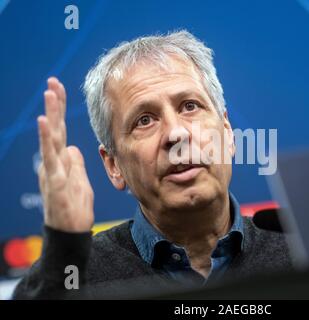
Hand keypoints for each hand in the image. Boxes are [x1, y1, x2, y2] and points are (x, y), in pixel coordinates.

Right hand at [37, 77, 93, 232]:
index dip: (60, 111)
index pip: (60, 130)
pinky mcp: (53, 180)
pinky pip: (50, 157)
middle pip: (54, 129)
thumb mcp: (79, 181)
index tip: (60, 89)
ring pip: (50, 138)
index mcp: (61, 160)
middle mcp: (54, 162)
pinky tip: (44, 122)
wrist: (71, 231)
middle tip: (53, 81)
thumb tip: (73, 148)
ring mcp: (51, 170)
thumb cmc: (74, 207)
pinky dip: (46, 139)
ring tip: (50, 94)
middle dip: (54, 105)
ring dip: (50, 115)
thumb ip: (75, 164)